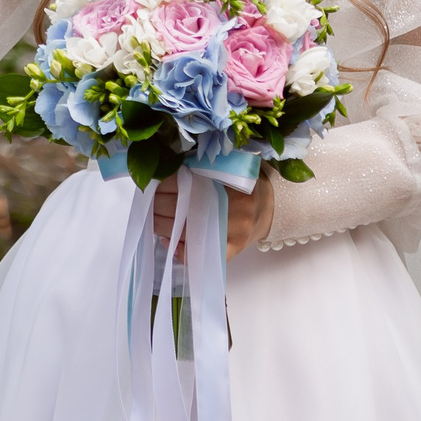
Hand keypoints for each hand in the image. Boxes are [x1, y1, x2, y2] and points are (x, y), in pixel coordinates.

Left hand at [151, 176, 276, 257]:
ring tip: (154, 217)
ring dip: (159, 224)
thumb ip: (196, 165)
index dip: (159, 183)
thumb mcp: (223, 165)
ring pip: (181, 230)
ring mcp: (231, 229)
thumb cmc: (241, 184)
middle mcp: (229, 204)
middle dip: (155, 204)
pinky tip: (169, 240)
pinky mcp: (232, 248)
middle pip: (175, 206)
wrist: (271, 205)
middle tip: (148, 201)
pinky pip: (198, 255)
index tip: (151, 184)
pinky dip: (179, 250)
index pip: (178, 181)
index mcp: (225, 177)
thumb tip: (160, 171)